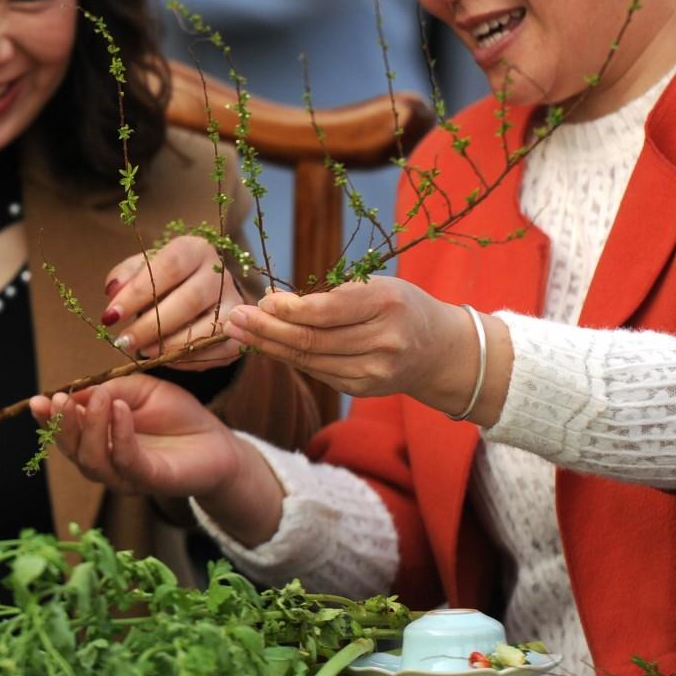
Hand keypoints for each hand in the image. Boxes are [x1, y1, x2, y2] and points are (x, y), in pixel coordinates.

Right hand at [25, 375, 240, 498]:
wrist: (217, 442)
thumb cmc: (176, 416)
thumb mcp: (140, 390)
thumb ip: (112, 389)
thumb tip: (82, 391)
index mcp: (99, 439)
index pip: (65, 433)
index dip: (48, 419)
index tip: (38, 400)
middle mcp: (106, 462)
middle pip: (72, 451)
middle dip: (62, 425)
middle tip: (60, 399)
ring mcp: (126, 475)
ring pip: (93, 460)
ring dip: (89, 427)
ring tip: (97, 398)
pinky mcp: (151, 479)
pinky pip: (127, 461)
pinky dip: (119, 434)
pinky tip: (119, 410)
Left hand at [99, 235, 245, 368]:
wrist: (203, 296)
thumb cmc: (167, 280)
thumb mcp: (144, 269)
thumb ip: (126, 276)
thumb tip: (113, 291)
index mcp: (195, 250)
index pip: (169, 266)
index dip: (138, 292)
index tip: (111, 316)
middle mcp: (220, 275)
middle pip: (188, 300)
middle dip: (150, 326)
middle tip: (123, 341)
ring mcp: (234, 305)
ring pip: (204, 328)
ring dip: (168, 346)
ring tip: (142, 351)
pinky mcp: (238, 335)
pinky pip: (213, 352)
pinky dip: (185, 360)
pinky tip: (164, 358)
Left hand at [224, 278, 506, 421]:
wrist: (441, 351)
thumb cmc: (400, 306)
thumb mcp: (377, 286)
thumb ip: (332, 295)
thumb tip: (273, 302)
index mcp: (386, 305)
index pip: (327, 312)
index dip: (288, 309)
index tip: (260, 300)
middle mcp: (383, 342)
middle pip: (312, 340)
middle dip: (266, 329)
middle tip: (233, 317)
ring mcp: (373, 372)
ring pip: (309, 360)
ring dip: (267, 346)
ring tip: (237, 330)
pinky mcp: (362, 389)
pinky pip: (316, 371)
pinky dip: (288, 357)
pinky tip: (266, 345)